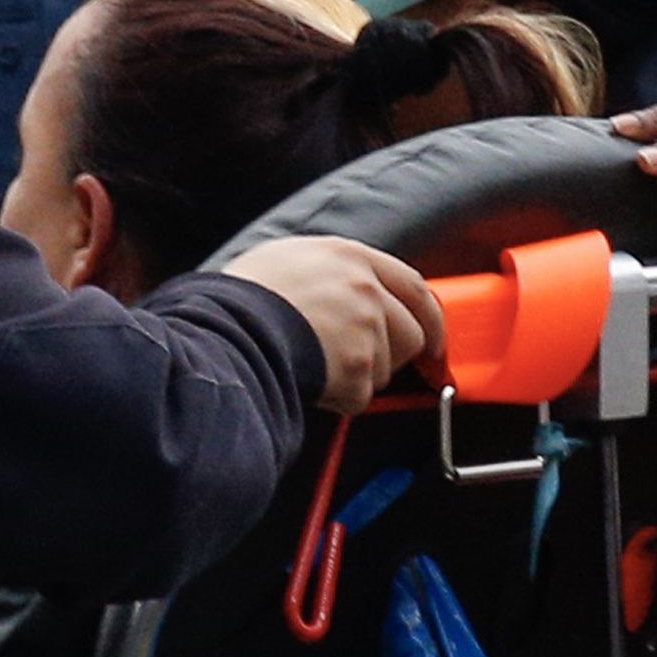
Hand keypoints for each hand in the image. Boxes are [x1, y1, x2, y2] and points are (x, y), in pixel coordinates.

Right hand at [223, 235, 445, 414]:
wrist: (223, 331)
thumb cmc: (238, 299)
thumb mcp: (285, 261)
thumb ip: (329, 273)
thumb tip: (349, 295)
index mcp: (350, 257)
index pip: (412, 285)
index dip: (427, 316)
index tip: (432, 338)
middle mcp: (365, 289)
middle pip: (410, 334)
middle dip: (390, 356)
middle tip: (358, 366)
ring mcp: (365, 329)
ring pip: (385, 369)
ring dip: (356, 377)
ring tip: (313, 365)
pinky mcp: (357, 367)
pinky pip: (359, 396)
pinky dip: (336, 398)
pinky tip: (307, 380)